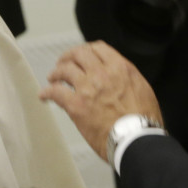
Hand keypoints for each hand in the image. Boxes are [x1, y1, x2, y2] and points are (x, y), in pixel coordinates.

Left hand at [40, 41, 163, 161]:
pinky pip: (54, 92)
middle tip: (63, 63)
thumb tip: (115, 76)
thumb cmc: (143, 121)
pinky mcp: (75, 104)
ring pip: (64, 70)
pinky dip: (47, 92)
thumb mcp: (142, 90)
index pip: (98, 48)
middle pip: (78, 54)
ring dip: (56, 73)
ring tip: (53, 78)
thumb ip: (125, 78)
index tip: (81, 56)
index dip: (86, 51)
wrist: (136, 139)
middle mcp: (102, 73)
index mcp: (120, 68)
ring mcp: (87, 87)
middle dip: (68, 57)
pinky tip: (44, 95)